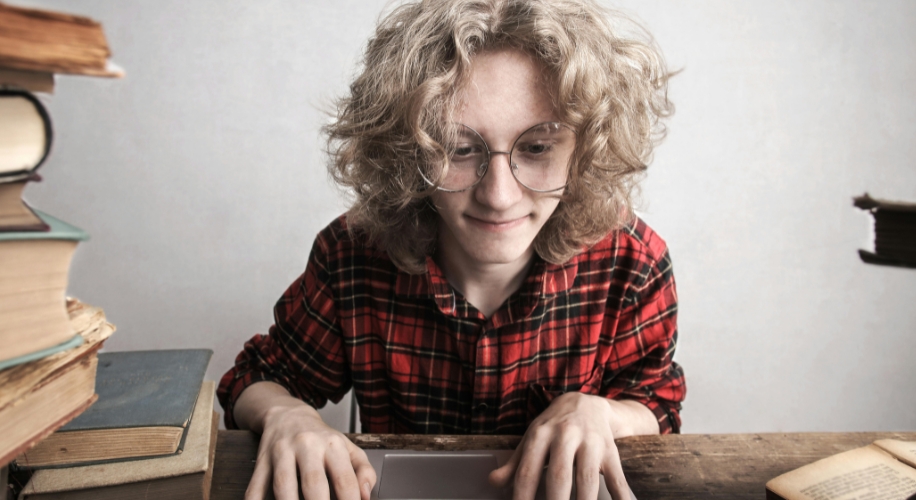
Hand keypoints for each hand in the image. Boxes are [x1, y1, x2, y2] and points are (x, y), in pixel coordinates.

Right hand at [239, 385, 375, 499]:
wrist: (288, 415)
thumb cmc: (322, 439)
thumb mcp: (348, 448)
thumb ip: (364, 471)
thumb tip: (365, 496)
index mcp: (333, 445)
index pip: (344, 479)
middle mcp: (307, 446)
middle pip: (313, 483)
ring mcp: (282, 452)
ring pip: (283, 485)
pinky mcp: (262, 460)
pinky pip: (256, 484)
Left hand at [489, 392, 646, 499]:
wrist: (586, 403)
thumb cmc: (553, 428)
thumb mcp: (531, 439)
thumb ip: (514, 464)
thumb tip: (493, 483)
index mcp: (540, 434)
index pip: (528, 470)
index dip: (522, 495)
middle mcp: (565, 435)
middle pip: (559, 475)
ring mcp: (591, 443)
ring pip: (587, 478)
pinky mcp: (611, 451)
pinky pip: (617, 477)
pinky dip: (620, 496)